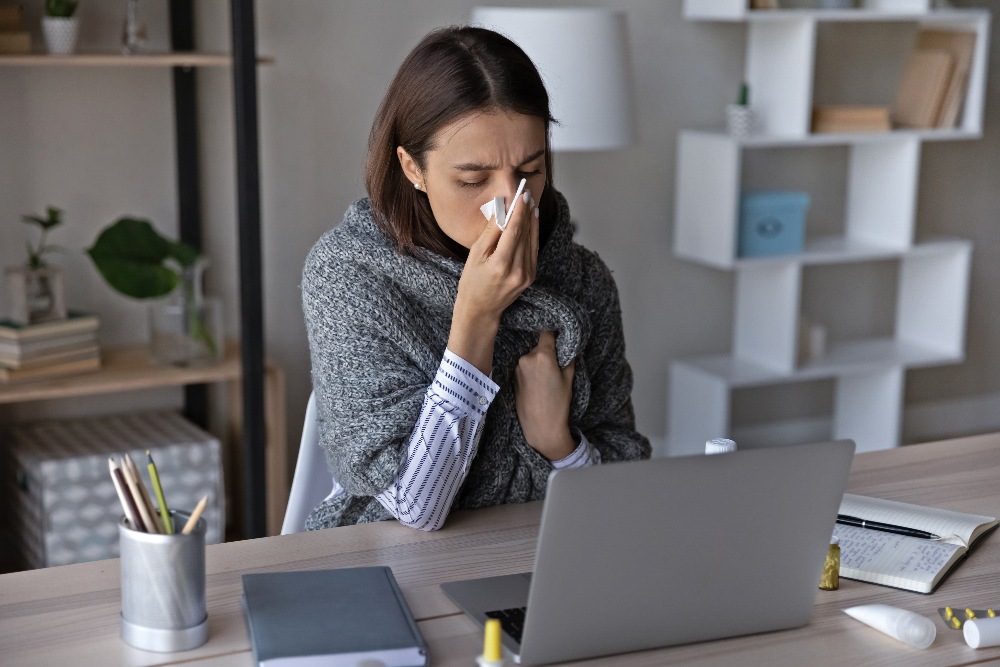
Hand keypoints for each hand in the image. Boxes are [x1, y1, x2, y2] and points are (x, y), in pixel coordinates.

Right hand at [448, 191, 538, 373]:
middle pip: (525, 233)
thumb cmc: (472, 281)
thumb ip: (491, 232)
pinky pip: (533, 249)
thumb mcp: (476, 254)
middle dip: (525, 211)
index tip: (520, 194)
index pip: (514, 230)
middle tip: (525, 192)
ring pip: (531, 239)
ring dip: (531, 219)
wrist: (481, 309)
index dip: (519, 210)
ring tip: (530, 201)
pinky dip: (532, 233)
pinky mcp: (531, 276)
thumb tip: (503, 210)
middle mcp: (518, 270)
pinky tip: (532, 219)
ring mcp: (527, 274)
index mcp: (502, 264)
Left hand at [515, 330, 575, 460]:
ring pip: (530, 356)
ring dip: (538, 361)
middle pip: (538, 345)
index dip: (553, 329)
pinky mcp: (511, 377)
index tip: (557, 328)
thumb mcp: (569, 378)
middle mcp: (526, 358)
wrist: (540, 427)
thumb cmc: (558, 404)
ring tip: (545, 379)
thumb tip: (568, 343)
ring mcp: (516, 367)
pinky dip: (530, 370)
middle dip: (547, 350)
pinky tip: (536, 384)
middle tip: (555, 363)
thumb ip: (568, 357)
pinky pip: (524, 366)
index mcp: (543, 356)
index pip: (546, 331)